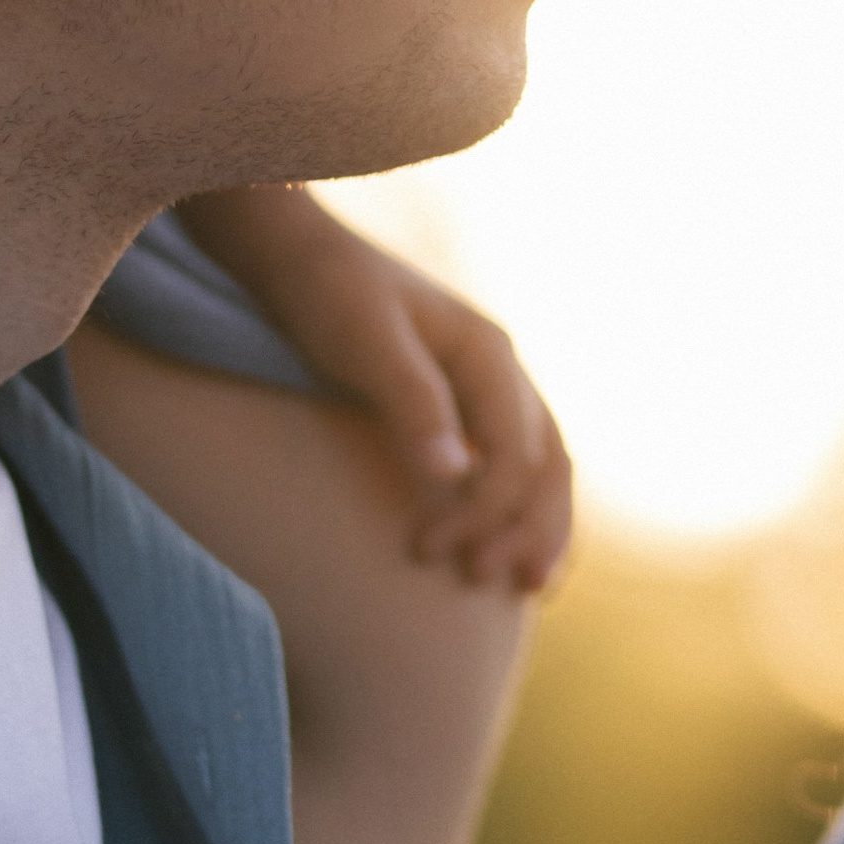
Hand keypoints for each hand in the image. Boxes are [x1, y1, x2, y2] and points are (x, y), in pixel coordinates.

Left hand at [176, 188, 573, 589]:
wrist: (296, 257)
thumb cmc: (326, 296)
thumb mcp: (364, 342)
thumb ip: (412, 404)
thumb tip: (455, 476)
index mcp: (490, 355)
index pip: (515, 454)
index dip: (483, 512)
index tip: (427, 551)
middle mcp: (503, 372)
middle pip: (547, 465)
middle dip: (529, 531)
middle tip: (486, 581)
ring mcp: (489, 388)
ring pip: (541, 468)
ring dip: (535, 527)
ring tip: (521, 586)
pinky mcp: (464, 405)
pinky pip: (513, 464)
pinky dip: (517, 510)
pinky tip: (498, 545)